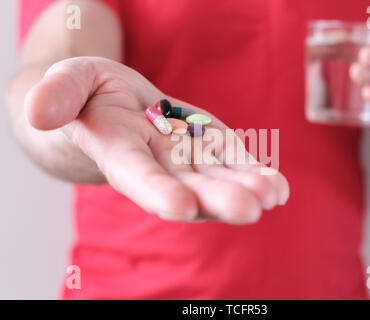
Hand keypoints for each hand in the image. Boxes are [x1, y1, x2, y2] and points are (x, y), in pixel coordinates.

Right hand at [25, 57, 289, 223]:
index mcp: (119, 153)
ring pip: (216, 181)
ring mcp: (186, 160)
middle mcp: (156, 166)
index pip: (137, 176)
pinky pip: (231, 165)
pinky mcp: (208, 148)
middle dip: (217, 199)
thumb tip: (39, 111)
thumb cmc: (88, 95)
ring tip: (272, 195)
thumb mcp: (70, 81)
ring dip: (245, 190)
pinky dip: (253, 175)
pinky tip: (276, 187)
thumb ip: (60, 93)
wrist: (114, 107)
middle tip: (249, 209)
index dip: (156, 192)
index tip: (180, 207)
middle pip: (187, 188)